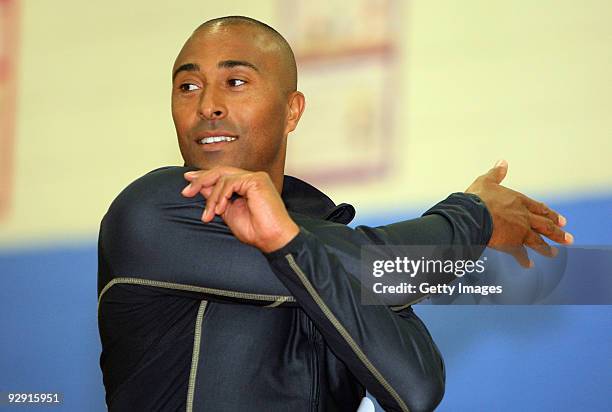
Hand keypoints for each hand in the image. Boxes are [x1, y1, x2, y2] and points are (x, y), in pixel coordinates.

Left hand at [181, 166, 299, 252]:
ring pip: (222, 177)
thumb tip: (201, 187)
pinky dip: (221, 196)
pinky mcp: (256, 180)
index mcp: (247, 185)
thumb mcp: (228, 212)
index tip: (188, 182)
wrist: (272, 239)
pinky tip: (220, 209)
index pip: (222, 175)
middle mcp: (252, 179)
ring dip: (212, 197)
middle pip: (220, 172)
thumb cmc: (256, 231)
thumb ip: (216, 198)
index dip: (204, 177)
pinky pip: (230, 182)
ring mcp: (255, 178)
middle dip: (201, 181)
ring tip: (210, 214)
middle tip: (186, 191)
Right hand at [465, 160, 573, 267]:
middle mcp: (523, 217)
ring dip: (547, 249)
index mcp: (519, 202)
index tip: (561, 220)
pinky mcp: (512, 245)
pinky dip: (525, 261)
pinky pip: (521, 255)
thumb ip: (496, 174)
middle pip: (545, 226)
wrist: (472, 216)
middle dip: (557, 233)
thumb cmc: (477, 198)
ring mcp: (520, 232)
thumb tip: (502, 162)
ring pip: (538, 242)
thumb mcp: (486, 181)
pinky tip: (529, 265)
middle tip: (568, 239)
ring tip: (554, 254)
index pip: (540, 208)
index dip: (550, 214)